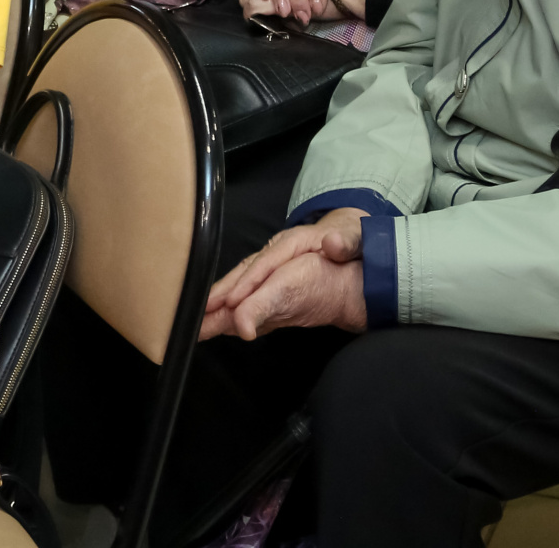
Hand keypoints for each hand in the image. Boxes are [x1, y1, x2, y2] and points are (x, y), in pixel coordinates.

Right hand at [200, 210, 368, 340]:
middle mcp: (277, 252)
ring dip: (220, 302)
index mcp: (295, 241)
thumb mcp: (357, 237)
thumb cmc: (354, 240)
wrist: (353, 243)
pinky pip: (250, 295)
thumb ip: (348, 241)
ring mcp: (272, 267)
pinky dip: (233, 308)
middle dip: (223, 292)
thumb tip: (333, 244)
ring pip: (242, 283)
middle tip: (201, 311)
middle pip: (246, 271)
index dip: (250, 281)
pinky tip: (218, 322)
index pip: (268, 262)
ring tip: (200, 320)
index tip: (234, 302)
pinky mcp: (273, 282)